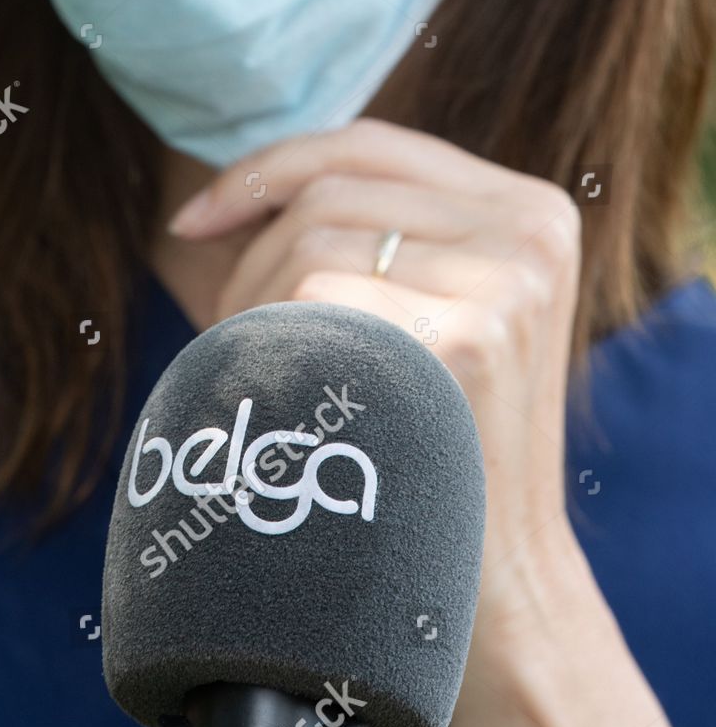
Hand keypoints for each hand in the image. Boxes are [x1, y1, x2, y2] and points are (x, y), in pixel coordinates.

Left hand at [168, 118, 584, 624]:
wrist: (499, 579)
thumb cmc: (435, 438)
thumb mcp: (440, 309)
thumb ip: (375, 230)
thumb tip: (233, 185)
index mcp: (529, 208)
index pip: (369, 146)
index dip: (269, 169)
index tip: (196, 221)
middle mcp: (529, 229)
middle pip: (332, 191)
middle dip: (251, 250)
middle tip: (226, 327)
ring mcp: (505, 280)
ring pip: (312, 241)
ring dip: (254, 302)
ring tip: (266, 373)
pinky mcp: (467, 337)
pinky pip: (314, 300)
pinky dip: (271, 341)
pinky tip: (285, 397)